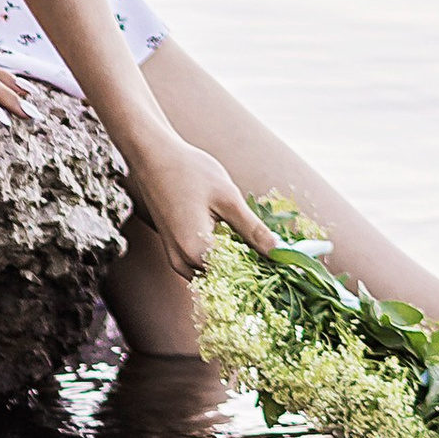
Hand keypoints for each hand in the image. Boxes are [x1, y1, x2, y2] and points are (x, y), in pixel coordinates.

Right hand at [123, 133, 275, 279]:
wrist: (153, 156)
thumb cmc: (189, 172)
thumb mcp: (228, 198)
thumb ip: (253, 230)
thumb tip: (280, 252)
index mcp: (197, 253)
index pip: (240, 278)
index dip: (265, 270)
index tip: (285, 262)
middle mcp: (184, 264)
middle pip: (227, 280)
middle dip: (252, 268)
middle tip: (276, 253)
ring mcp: (177, 260)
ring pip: (216, 275)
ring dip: (237, 264)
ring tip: (258, 244)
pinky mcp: (176, 252)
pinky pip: (204, 266)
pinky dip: (222, 257)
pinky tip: (237, 240)